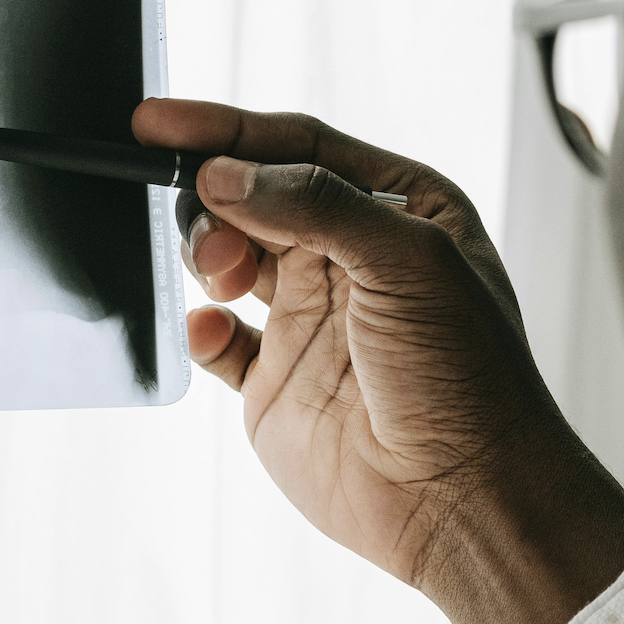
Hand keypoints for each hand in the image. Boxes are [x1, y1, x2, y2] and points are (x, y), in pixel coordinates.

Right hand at [132, 101, 623, 623]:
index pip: (300, 148)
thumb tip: (223, 173)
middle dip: (213, 194)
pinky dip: (199, 329)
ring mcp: (311, 321)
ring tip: (218, 274)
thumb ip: (314, 204)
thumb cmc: (468, 378)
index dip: (227, 131)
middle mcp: (352, 258)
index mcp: (399, 210)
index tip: (155, 122)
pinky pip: (216, 341)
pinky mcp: (276, 384)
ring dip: (206, 253)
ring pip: (228, 258)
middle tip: (199, 210)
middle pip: (254, 195)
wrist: (463, 500)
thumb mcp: (407, 261)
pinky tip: (208, 330)